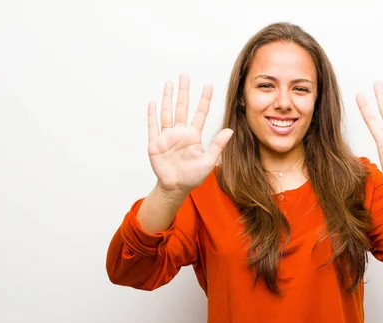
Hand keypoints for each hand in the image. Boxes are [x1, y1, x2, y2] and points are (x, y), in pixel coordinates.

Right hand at [148, 73, 232, 192]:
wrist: (176, 187)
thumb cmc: (193, 176)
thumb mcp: (208, 161)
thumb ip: (217, 145)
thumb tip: (230, 131)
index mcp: (193, 135)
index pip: (200, 113)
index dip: (204, 99)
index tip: (208, 85)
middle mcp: (180, 133)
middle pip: (182, 107)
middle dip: (183, 92)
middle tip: (184, 75)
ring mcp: (167, 137)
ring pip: (167, 112)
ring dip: (168, 98)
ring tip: (169, 83)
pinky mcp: (155, 143)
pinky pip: (153, 126)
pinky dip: (152, 115)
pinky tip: (154, 103)